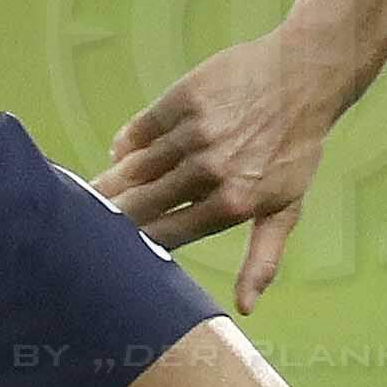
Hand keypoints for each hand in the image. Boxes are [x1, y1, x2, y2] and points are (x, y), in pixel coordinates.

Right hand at [96, 26, 343, 312]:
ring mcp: (193, 134)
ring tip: (89, 194)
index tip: (113, 253)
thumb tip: (245, 308)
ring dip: (110, 183)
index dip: (134, 245)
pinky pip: (139, 130)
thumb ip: (262, 259)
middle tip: (83, 228)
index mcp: (231, 204)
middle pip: (140, 204)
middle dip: (110, 217)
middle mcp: (208, 171)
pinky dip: (126, 145)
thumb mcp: (286, 208)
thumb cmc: (295, 149)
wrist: (303, 77)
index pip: (165, 235)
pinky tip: (120, 154)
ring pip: (134, 167)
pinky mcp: (182, 100)